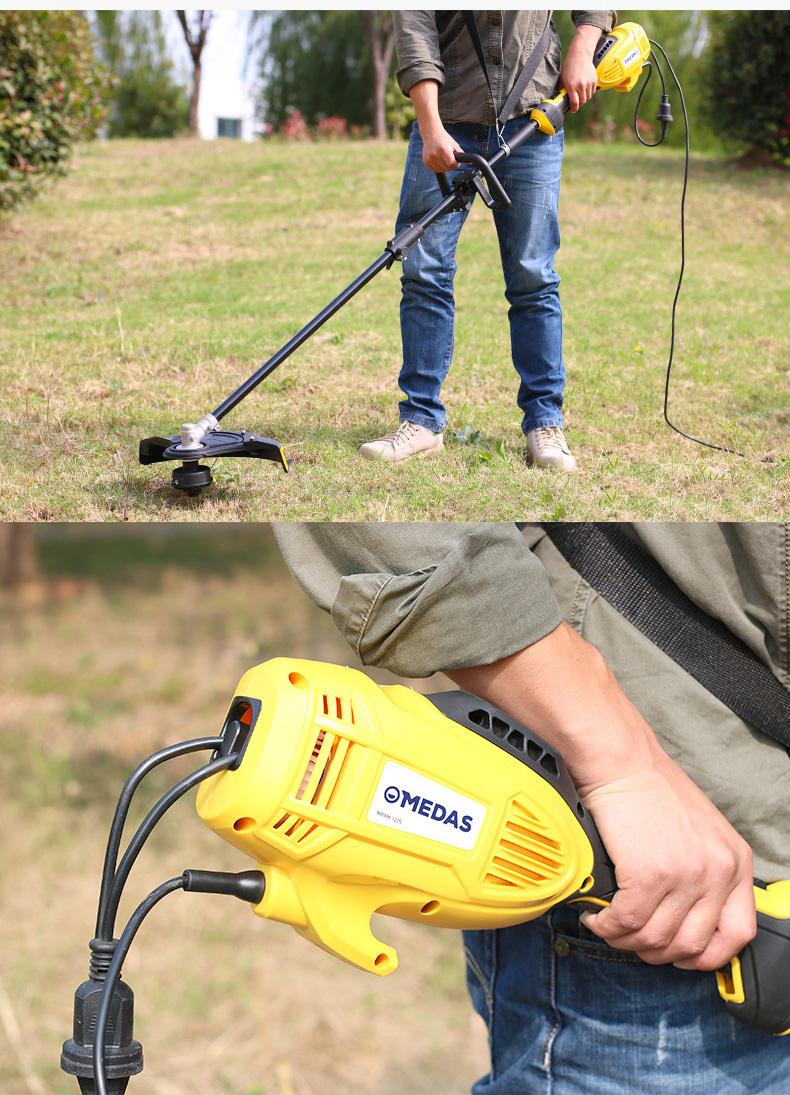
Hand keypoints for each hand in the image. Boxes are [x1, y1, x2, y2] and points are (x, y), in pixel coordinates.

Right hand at [420, 126, 464, 173]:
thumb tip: (469, 162)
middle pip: (447, 168)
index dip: (455, 164)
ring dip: (444, 166)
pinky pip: (435, 170)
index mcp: (443, 149)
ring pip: (442, 170)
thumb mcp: (454, 145)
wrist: (431, 133)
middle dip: (450, 165)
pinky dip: (438, 166)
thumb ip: (461, 154)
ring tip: (442, 157)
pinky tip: (437, 159)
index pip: (452, 164)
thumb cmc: (443, 138)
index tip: (455, 161)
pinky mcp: (426, 162)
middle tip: (448, 157)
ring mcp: (429, 159)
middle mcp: (435, 154)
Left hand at [560, 25, 600, 111]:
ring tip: (580, 94)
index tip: (573, 110)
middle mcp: (581, 86)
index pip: (574, 103)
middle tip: (576, 103)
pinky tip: (585, 89)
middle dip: (579, 104)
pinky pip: (592, 91)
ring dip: (584, 98)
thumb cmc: (570, 66)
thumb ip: (562, 89)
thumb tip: (560, 98)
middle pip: (582, 102)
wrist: (580, 55)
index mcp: (572, 86)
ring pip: (588, 97)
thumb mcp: (562, 78)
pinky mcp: (594, 80)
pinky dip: (589, 93)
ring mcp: (588, 83)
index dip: (574, 109)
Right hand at [578, 755, 755, 969]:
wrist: (622, 762)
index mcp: (735, 861)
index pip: (738, 934)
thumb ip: (704, 872)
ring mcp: (686, 874)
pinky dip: (606, 925)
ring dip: (625, 939)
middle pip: (690, 945)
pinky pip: (626, 921)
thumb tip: (683, 918)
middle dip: (655, 951)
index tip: (680, 954)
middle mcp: (718, 871)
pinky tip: (597, 913)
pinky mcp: (649, 873)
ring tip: (608, 924)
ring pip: (655, 939)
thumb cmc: (650, 789)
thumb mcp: (700, 831)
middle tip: (632, 937)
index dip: (706, 955)